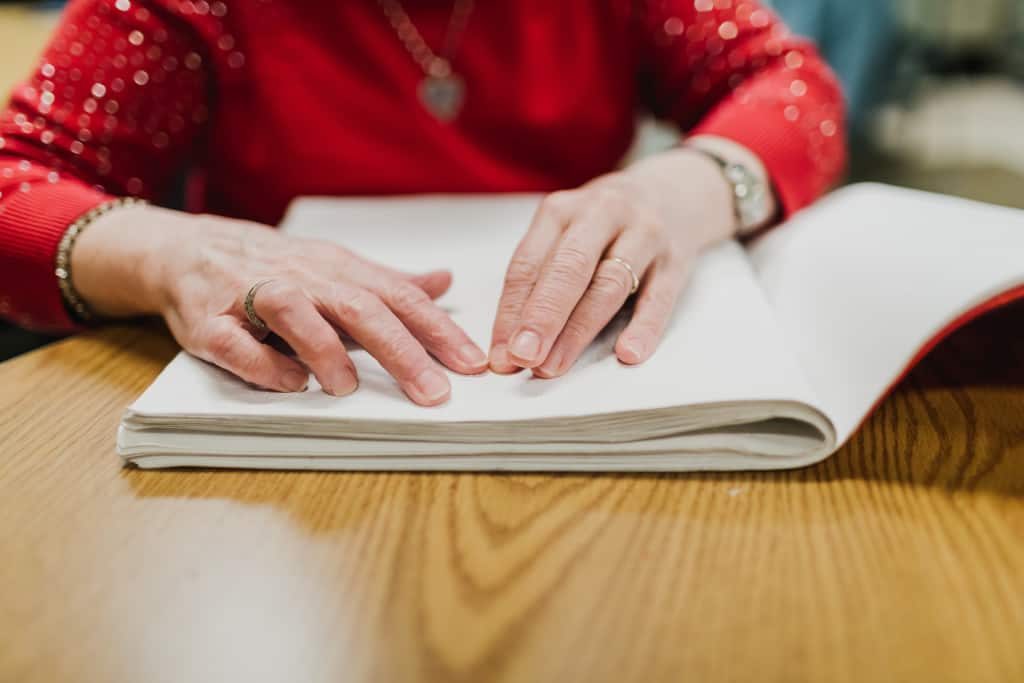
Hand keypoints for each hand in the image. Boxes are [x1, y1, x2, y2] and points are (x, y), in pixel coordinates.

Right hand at [73, 206, 486, 404]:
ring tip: (349, 388)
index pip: (397, 296)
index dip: (437, 329)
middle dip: (400, 350)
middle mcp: (300, 277)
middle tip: (433, 392)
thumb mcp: (335, 267)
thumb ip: (388, 282)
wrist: (186, 249)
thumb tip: (445, 282)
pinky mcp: (208, 322)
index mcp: (337, 268)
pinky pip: (234, 342)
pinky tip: (290, 385)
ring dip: (323, 349)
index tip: (472, 363)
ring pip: (293, 312)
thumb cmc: (273, 265)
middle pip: (357, 306)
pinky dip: (262, 364)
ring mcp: (251, 296)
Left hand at [489, 146, 747, 377]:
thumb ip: (539, 280)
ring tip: (556, 366)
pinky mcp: (677, 258)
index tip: (499, 354)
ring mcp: (643, 234)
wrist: (672, 191)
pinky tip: (628, 353)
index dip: (510, 311)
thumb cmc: (602, 225)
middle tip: (522, 357)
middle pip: (568, 269)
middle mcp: (602, 214)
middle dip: (542, 317)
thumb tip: (508, 345)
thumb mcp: (566, 233)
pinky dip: (644, 326)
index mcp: (561, 210)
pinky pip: (661, 296)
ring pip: (609, 285)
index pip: (528, 264)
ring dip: (579, 331)